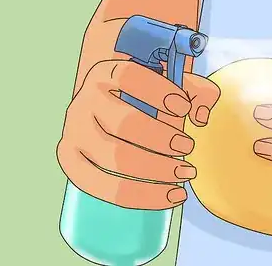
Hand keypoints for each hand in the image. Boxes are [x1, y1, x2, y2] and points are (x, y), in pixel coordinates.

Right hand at [57, 59, 219, 209]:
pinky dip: (142, 197)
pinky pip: (104, 189)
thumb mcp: (171, 86)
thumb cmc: (147, 100)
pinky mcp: (72, 163)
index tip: (184, 107)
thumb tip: (200, 116)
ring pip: (115, 159)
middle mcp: (85, 101)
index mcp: (107, 74)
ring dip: (156, 170)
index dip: (158, 92)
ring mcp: (74, 133)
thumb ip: (196, 91)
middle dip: (163, 139)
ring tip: (185, 173)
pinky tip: (172, 196)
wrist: (111, 112)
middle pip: (124, 123)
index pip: (128, 76)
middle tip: (188, 147)